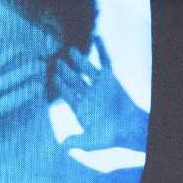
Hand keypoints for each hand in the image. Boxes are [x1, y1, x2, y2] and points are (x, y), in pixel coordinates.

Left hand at [52, 35, 147, 150]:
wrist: (128, 127)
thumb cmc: (110, 137)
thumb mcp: (89, 142)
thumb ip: (75, 141)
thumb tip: (62, 145)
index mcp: (82, 109)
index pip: (68, 96)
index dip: (61, 87)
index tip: (55, 78)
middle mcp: (89, 96)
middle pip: (74, 81)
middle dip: (66, 72)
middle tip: (57, 62)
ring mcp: (99, 86)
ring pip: (86, 70)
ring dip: (79, 60)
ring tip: (70, 50)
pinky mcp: (110, 79)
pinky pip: (105, 61)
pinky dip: (101, 49)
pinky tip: (96, 37)